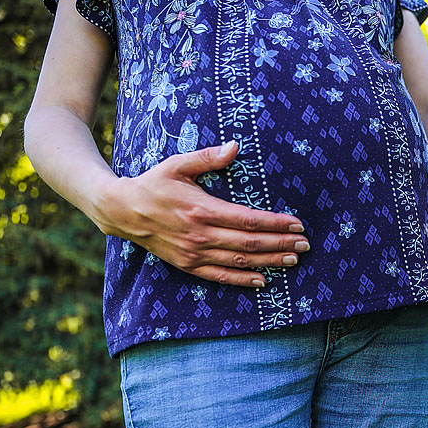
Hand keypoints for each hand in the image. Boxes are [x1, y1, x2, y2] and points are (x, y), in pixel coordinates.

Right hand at [90, 142, 309, 287]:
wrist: (122, 211)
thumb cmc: (153, 183)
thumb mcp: (178, 164)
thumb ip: (208, 157)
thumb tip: (235, 146)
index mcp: (202, 209)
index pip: (249, 220)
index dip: (276, 224)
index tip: (297, 224)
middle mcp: (200, 235)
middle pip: (250, 243)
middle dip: (281, 244)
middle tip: (305, 245)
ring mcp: (194, 253)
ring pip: (240, 261)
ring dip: (270, 262)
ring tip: (293, 260)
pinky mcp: (188, 265)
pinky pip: (220, 276)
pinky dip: (243, 280)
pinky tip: (263, 280)